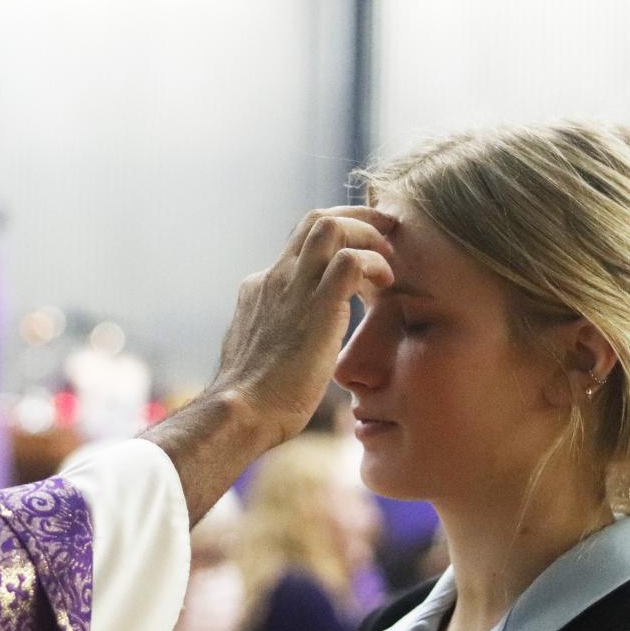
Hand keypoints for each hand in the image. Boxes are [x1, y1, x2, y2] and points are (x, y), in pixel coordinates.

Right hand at [210, 205, 394, 446]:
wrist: (242, 412)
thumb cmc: (254, 398)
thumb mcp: (259, 354)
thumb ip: (273, 337)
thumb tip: (284, 345)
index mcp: (261, 289)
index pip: (300, 246)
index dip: (336, 243)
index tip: (361, 254)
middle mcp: (274, 278)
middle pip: (315, 221)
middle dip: (356, 218)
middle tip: (385, 235)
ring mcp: (292, 288)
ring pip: (329, 226)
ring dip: (366, 232)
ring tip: (388, 254)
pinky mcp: (315, 306)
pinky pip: (350, 260)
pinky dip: (374, 262)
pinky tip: (386, 281)